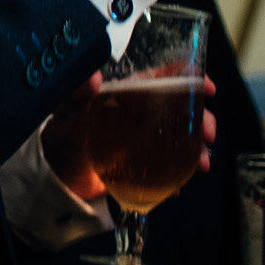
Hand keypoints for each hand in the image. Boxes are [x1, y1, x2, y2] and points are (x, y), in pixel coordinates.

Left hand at [40, 71, 219, 200]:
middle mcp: (143, 115)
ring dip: (198, 150)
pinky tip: (178, 187)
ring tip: (202, 165)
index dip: (190, 77)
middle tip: (209, 134)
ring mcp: (146, 142)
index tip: (208, 86)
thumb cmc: (63, 133)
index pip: (165, 77)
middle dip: (203, 119)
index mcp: (129, 93)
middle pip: (183, 110)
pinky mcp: (144, 167)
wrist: (56, 174)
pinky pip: (169, 170)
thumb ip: (77, 91)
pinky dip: (179, 177)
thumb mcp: (67, 109)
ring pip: (182, 140)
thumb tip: (93, 78)